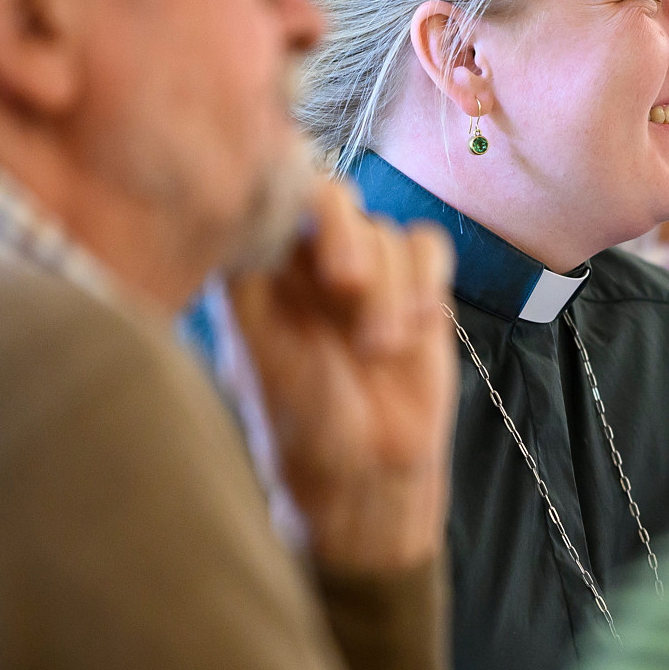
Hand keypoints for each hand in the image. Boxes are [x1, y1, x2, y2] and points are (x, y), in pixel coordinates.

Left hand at [230, 180, 454, 573]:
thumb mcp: (256, 352)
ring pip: (385, 231)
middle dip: (343, 234)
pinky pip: (427, 247)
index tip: (295, 239)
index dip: (290, 199)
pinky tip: (417, 325)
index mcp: (262, 269)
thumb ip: (245, 283)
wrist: (366, 473)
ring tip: (380, 351)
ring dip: (388, 289)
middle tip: (345, 281)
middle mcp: (312, 261)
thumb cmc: (300, 423)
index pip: (272, 198)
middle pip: (332, 197)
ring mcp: (368, 272)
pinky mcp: (417, 288)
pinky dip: (425, 280)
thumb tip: (241, 222)